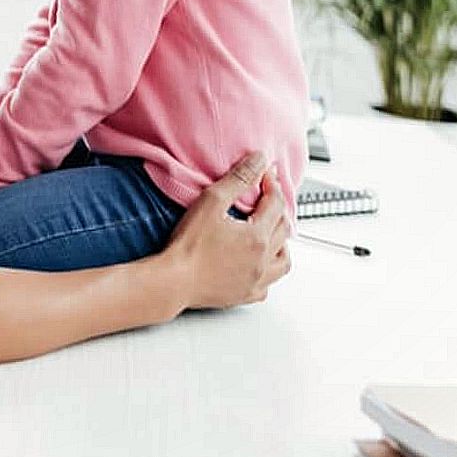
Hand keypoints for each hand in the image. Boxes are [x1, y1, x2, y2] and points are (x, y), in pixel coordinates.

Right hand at [161, 151, 290, 311]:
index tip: (265, 175)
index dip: (271, 185)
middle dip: (277, 209)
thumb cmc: (188, 246)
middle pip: (283, 229)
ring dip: (281, 243)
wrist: (173, 281)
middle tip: (267, 197)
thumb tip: (258, 161)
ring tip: (271, 233)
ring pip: (283, 261)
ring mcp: (255, 280)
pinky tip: (259, 267)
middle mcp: (263, 260)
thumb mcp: (212, 202)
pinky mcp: (244, 294)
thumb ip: (238, 179)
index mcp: (257, 236)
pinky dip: (268, 272)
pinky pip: (267, 285)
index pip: (275, 204)